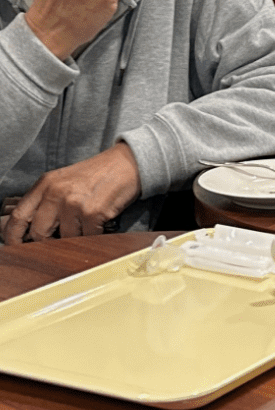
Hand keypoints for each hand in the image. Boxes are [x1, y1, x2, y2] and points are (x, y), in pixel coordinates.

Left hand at [3, 142, 140, 243]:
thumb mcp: (64, 182)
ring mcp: (74, 203)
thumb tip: (31, 230)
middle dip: (49, 241)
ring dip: (77, 236)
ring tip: (86, 222)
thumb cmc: (97, 174)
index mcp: (45, 184)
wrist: (127, 163)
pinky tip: (99, 222)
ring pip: (65, 239)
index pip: (19, 216)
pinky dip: (94, 235)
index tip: (15, 246)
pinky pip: (87, 238)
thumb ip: (46, 201)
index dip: (13, 236)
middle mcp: (56, 193)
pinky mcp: (93, 213)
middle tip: (60, 238)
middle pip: (39, 233)